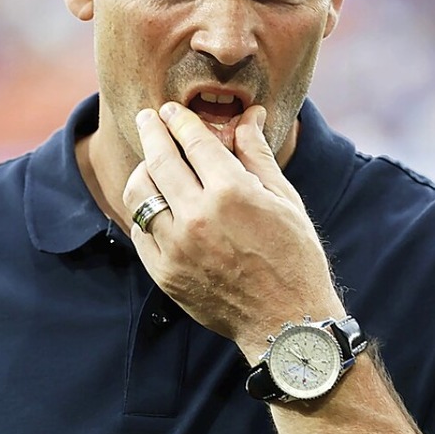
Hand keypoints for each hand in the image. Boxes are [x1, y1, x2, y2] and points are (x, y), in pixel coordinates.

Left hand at [123, 102, 344, 360]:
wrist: (286, 323)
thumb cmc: (294, 257)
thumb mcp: (285, 200)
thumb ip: (257, 155)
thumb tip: (248, 116)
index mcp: (232, 193)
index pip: (194, 141)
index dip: (180, 120)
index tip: (172, 111)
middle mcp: (198, 217)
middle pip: (159, 160)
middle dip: (152, 132)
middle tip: (149, 119)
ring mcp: (176, 247)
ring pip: (140, 194)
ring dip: (143, 171)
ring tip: (151, 164)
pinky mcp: (164, 273)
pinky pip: (140, 230)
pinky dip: (145, 211)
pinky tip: (156, 203)